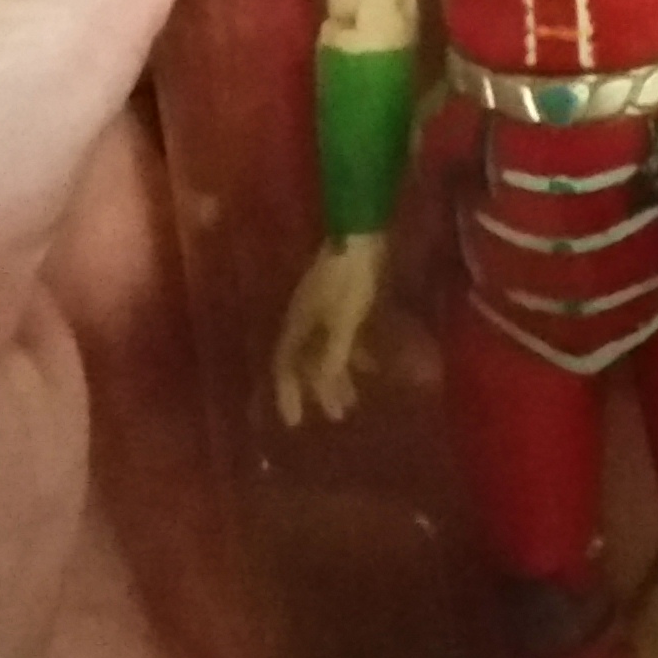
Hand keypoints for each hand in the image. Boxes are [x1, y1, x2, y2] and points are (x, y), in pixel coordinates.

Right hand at [272, 234, 386, 424]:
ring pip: (325, 351)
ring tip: (353, 401)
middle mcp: (304, 321)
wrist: (362, 235)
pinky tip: (372, 367)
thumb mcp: (344, 320)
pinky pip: (344, 337)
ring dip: (339, 376)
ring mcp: (323, 311)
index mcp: (297, 325)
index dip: (288, 395)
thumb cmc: (351, 280)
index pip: (285, 368)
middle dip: (318, 391)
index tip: (294, 422)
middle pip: (305, 363)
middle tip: (336, 416)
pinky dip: (355, 355)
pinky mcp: (343, 302)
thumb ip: (333, 352)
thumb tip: (322, 384)